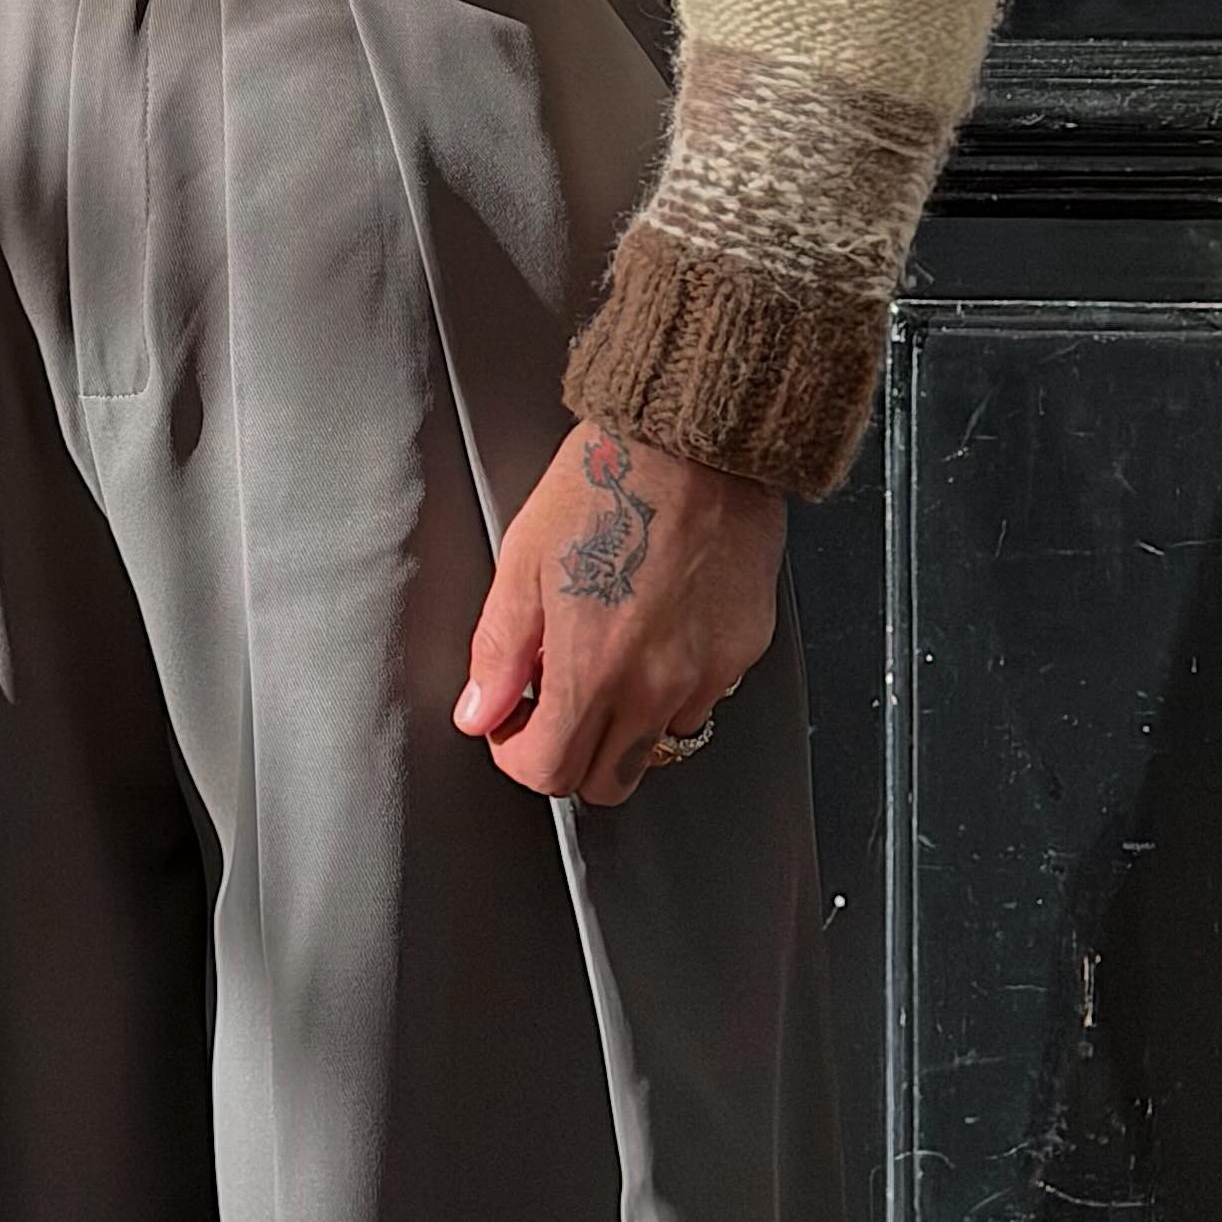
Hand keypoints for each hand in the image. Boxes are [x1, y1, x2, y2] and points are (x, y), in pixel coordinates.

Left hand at [453, 415, 783, 806]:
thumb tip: (478, 712)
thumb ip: (499, 648)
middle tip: (556, 699)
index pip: (550, 773)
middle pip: (607, 781)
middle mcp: (655, 686)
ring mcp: (707, 673)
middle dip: (572, 755)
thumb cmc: (606, 483)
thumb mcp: (524, 558)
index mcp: (592, 668)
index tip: (513, 720)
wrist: (696, 440)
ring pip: (658, 744)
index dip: (518, 753)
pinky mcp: (744, 650)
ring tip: (611, 653)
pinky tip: (658, 628)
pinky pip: (704, 698)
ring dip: (626, 721)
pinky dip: (675, 685)